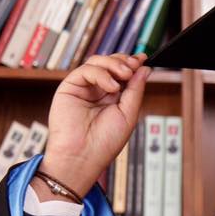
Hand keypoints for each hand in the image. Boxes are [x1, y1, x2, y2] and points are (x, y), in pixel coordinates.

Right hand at [38, 53, 151, 197]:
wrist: (82, 156)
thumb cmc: (104, 144)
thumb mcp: (128, 115)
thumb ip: (135, 90)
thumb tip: (144, 69)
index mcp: (113, 100)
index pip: (123, 75)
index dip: (132, 64)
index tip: (143, 59)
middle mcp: (98, 92)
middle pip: (111, 64)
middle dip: (124, 61)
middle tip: (133, 66)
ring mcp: (84, 88)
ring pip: (98, 62)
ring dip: (114, 65)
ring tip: (124, 76)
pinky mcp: (70, 86)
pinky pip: (86, 70)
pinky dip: (101, 74)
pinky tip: (111, 87)